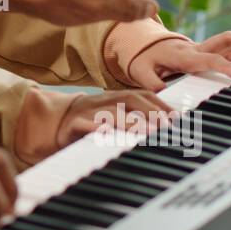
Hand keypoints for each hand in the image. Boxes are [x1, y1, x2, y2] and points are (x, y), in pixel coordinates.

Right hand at [15, 88, 174, 164]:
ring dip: (131, 122)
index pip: (143, 95)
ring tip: (148, 132)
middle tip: (169, 126)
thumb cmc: (91, 121)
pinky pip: (85, 126)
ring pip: (112, 113)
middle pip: (131, 100)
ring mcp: (89, 112)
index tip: (179, 118)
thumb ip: (138, 117)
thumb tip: (170, 124)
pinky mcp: (73, 125)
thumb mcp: (115, 115)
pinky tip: (108, 135)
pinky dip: (97, 129)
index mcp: (117, 97)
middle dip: (151, 112)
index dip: (162, 104)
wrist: (51, 119)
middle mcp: (105, 101)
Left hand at [123, 30, 230, 90]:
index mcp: (184, 56)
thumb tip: (162, 93)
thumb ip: (151, 82)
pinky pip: (228, 48)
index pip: (209, 59)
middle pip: (225, 40)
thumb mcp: (141, 72)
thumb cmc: (144, 61)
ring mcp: (203, 47)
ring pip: (230, 43)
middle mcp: (196, 48)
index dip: (226, 67)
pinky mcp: (206, 50)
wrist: (143, 47)